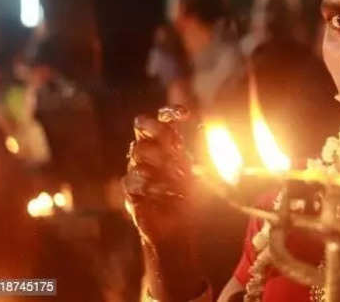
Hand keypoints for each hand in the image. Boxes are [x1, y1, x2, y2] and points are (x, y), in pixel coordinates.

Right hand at [122, 105, 193, 244]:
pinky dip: (147, 184)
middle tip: (173, 142)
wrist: (180, 227)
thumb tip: (209, 132)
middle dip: (156, 128)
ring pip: (137, 151)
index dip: (170, 112)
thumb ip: (200, 155)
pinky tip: (163, 191)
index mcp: (165, 143)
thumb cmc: (190, 195)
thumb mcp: (200, 172)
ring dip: (158, 160)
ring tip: (175, 176)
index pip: (162, 119)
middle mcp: (149, 152)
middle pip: (141, 126)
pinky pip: (130, 180)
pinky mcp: (131, 192)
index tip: (186, 114)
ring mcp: (137, 169)